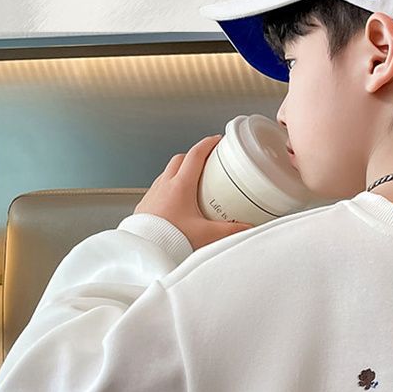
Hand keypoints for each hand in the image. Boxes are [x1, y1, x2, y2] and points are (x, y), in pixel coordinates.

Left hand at [134, 134, 252, 249]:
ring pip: (167, 172)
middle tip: (207, 161)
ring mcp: (153, 194)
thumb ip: (230, 231)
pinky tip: (176, 201)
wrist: (145, 251)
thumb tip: (247, 228)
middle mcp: (164, 185)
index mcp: (180, 186)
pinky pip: (158, 188)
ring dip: (180, 171)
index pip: (195, 155)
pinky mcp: (145, 205)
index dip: (207, 144)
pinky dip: (169, 187)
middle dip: (194, 155)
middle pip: (180, 159)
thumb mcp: (206, 235)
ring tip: (193, 182)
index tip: (216, 140)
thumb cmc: (169, 241)